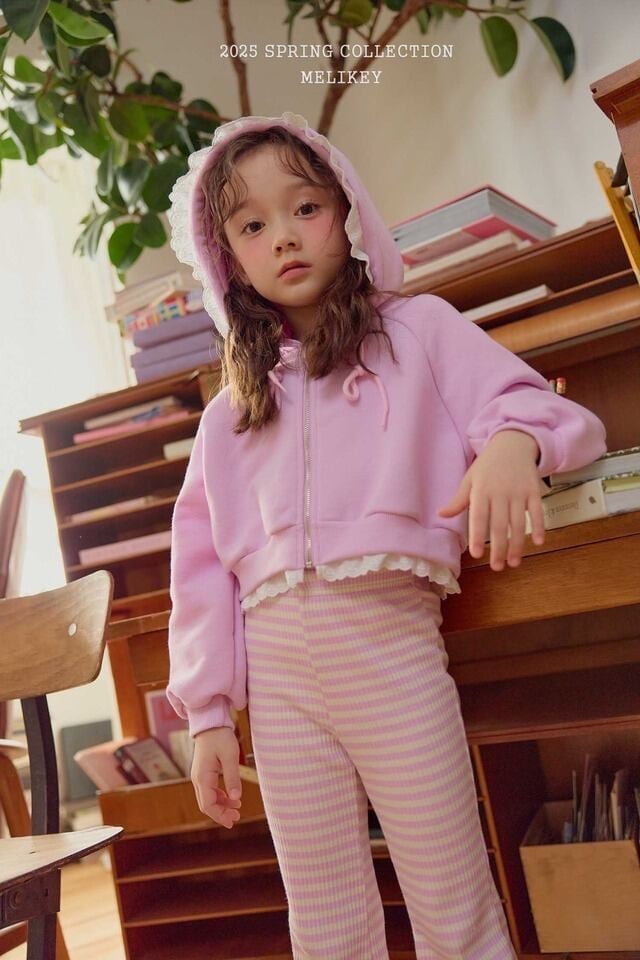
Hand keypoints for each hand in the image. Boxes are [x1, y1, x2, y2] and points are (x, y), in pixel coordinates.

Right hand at [191, 726, 242, 828]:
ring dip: (221, 806)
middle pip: (206, 804)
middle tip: (237, 817)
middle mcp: (198, 779)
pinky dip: (220, 797)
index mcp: (203, 777)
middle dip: (221, 814)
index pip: (208, 804)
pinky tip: (231, 798)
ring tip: (237, 808)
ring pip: (208, 798)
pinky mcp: (203, 772)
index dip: (220, 815)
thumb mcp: (230, 756)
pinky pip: (209, 790)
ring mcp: (199, 776)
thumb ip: (233, 777)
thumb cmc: (220, 737)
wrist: (210, 722)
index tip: (234, 819)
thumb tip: (235, 798)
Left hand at [436, 429, 544, 570]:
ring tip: (514, 563)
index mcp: (481, 490)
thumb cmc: (487, 465)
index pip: (478, 517)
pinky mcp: (534, 490)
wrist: (512, 443)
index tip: (476, 554)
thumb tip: (441, 514)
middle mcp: (500, 492)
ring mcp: (519, 491)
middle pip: (499, 524)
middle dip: (498, 547)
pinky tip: (538, 542)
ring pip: (518, 522)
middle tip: (497, 567)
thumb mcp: (470, 479)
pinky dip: (539, 526)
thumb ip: (458, 500)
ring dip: (517, 544)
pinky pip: (537, 511)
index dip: (477, 536)